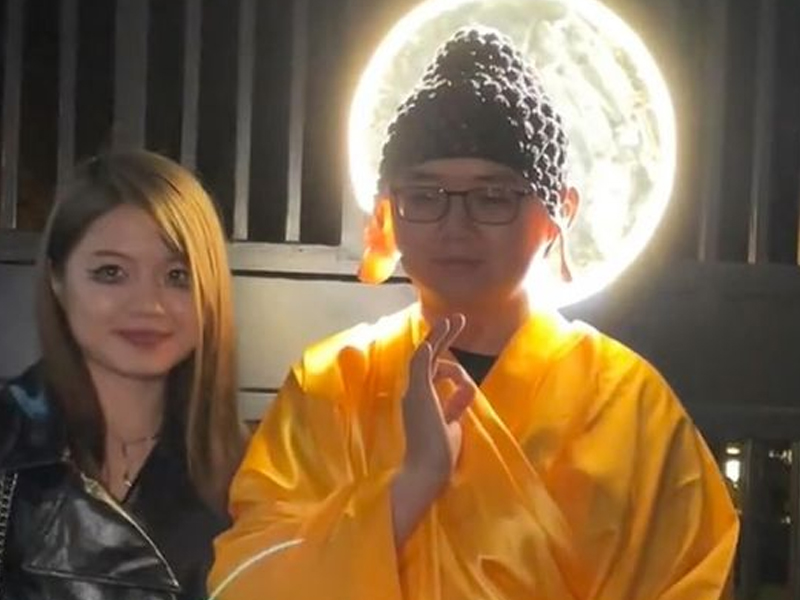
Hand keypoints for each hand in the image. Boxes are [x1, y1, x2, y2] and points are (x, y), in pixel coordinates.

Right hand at [391, 314, 477, 547]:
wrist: (427, 472)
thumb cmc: (439, 456)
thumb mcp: (453, 426)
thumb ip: (455, 407)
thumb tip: (465, 391)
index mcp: (421, 401)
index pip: (436, 376)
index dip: (457, 377)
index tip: (469, 390)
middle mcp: (414, 393)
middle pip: (428, 358)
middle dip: (442, 337)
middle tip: (456, 319)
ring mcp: (414, 391)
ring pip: (426, 355)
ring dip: (441, 336)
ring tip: (456, 319)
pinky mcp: (418, 392)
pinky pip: (421, 362)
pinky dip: (430, 347)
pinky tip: (440, 333)